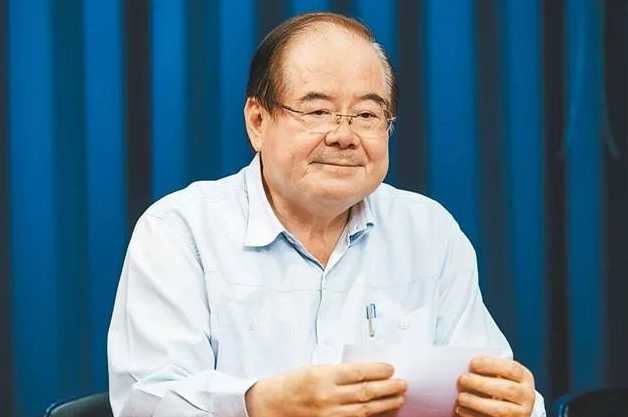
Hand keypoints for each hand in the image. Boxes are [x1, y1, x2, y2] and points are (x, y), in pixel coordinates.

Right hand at [245, 362, 406, 416]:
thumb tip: (365, 373)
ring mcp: (329, 415)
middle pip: (367, 392)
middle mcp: (328, 396)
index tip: (391, 368)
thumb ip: (338, 373)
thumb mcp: (314, 369)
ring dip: (385, 404)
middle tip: (403, 383)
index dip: (379, 370)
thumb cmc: (289, 385)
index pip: (360, 372)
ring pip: (365, 410)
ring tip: (398, 398)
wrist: (268, 406)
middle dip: (389, 388)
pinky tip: (381, 413)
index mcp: (323, 376)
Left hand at [455, 356, 535, 416]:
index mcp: (524, 377)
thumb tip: (464, 366)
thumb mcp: (501, 373)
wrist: (512, 406)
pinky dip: (473, 415)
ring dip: (476, 402)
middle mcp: (526, 395)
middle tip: (463, 379)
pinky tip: (461, 409)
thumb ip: (489, 369)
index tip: (473, 363)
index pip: (511, 368)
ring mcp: (520, 413)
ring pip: (500, 409)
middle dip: (481, 383)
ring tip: (461, 397)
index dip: (491, 364)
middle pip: (507, 389)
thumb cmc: (501, 384)